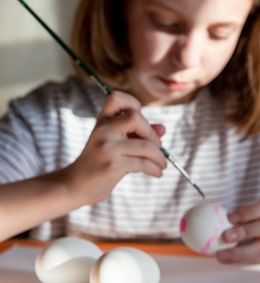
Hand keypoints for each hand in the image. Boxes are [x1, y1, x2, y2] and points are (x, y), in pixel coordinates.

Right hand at [62, 90, 166, 205]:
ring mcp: (107, 147)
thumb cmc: (98, 162)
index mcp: (102, 121)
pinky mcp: (112, 165)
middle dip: (152, 134)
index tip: (142, 122)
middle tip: (156, 146)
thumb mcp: (115, 142)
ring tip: (161, 164)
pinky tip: (156, 172)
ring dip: (159, 156)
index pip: (117, 97)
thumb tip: (162, 128)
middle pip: (135, 118)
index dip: (133, 104)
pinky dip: (155, 168)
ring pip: (145, 145)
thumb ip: (137, 133)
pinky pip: (143, 163)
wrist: (75, 185)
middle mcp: (103, 130)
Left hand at [216, 196, 259, 263]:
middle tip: (225, 237)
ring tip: (221, 255)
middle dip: (244, 232)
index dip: (247, 213)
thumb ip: (245, 212)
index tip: (230, 217)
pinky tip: (228, 259)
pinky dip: (241, 260)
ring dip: (239, 253)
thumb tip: (218, 218)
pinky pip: (257, 260)